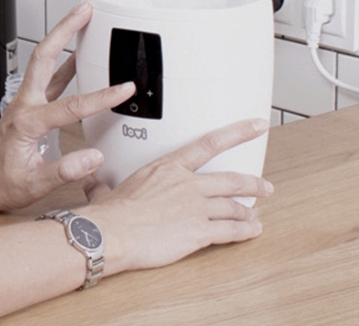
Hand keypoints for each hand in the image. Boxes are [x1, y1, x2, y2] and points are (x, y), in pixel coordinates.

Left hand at [0, 3, 135, 212]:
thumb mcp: (32, 185)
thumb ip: (64, 171)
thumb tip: (93, 158)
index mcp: (27, 123)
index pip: (70, 106)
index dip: (100, 97)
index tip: (124, 89)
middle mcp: (24, 105)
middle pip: (45, 56)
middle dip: (65, 30)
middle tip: (85, 10)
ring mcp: (25, 103)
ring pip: (44, 60)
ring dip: (62, 37)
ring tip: (83, 19)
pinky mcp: (29, 106)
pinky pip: (47, 76)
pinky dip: (63, 60)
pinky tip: (78, 56)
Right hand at [80, 118, 273, 275]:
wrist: (112, 233)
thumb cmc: (109, 214)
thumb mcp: (106, 192)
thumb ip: (104, 186)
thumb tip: (93, 183)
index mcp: (168, 168)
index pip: (210, 143)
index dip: (238, 133)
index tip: (256, 125)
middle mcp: (188, 184)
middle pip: (231, 179)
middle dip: (253, 183)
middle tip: (265, 186)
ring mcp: (196, 208)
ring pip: (233, 207)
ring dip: (248, 212)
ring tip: (255, 217)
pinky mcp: (199, 232)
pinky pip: (230, 232)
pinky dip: (245, 232)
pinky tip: (252, 232)